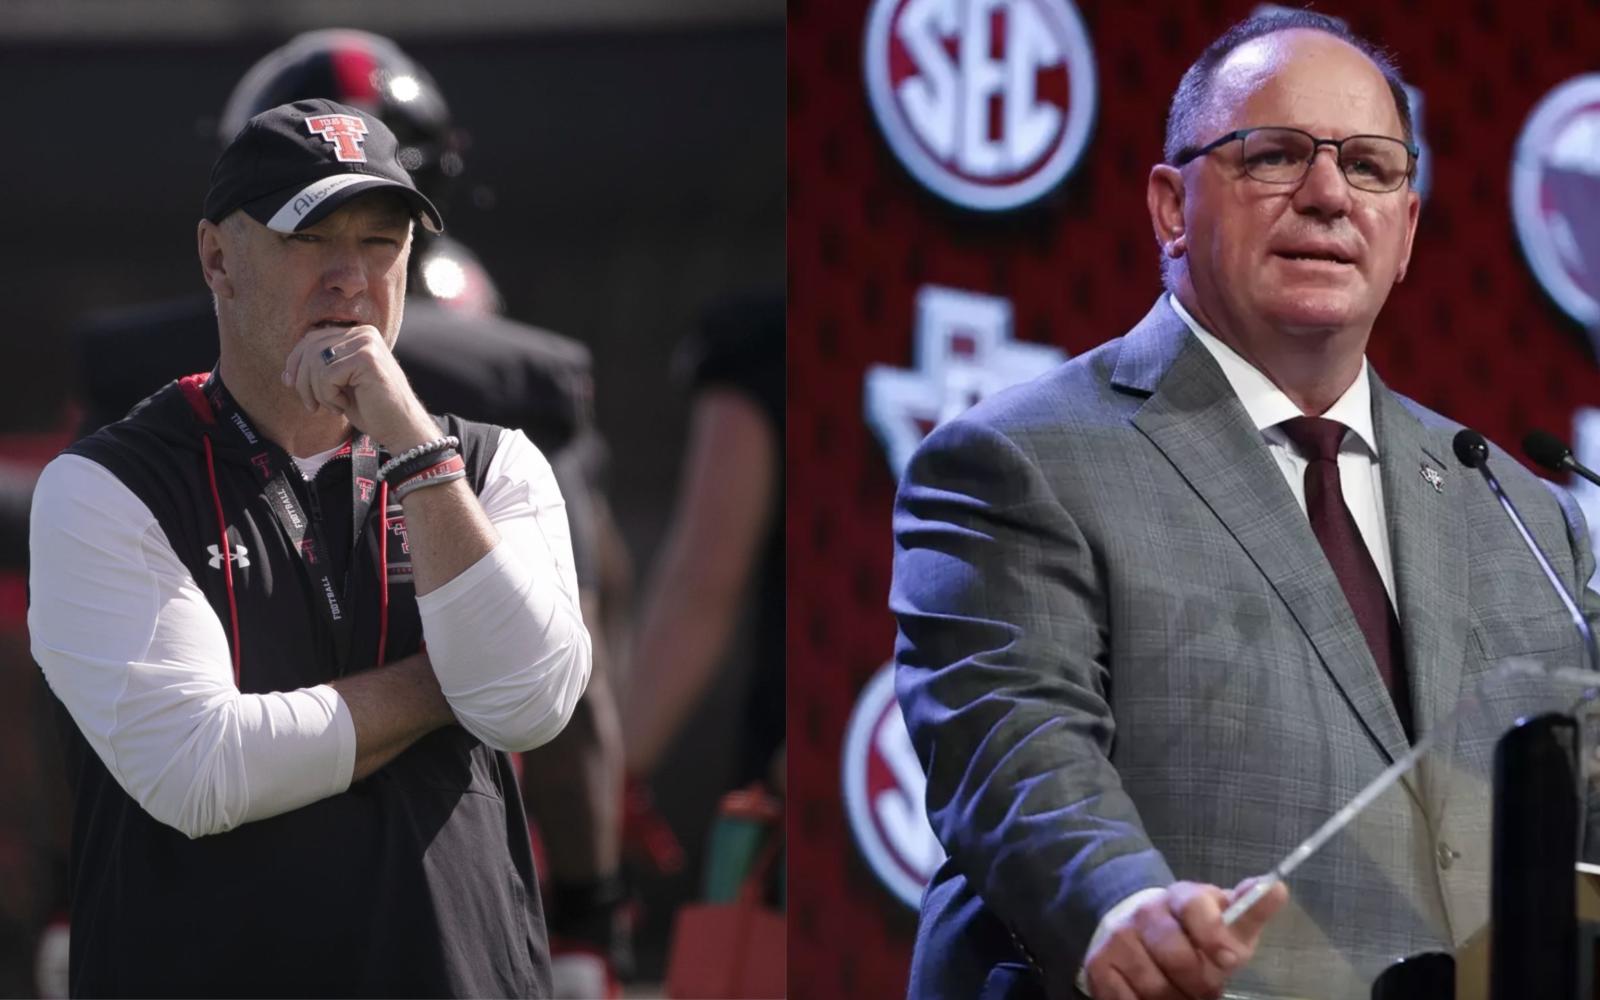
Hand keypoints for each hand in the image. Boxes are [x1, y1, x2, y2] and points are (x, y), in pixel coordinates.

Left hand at [282, 324, 435, 450]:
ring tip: (332, 406)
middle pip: (310, 347)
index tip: (290, 384)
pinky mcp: (367, 358)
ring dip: (316, 391)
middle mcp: (363, 333)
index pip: (311, 338)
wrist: (400, 428)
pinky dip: (328, 396)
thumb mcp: (341, 384)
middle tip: (312, 405)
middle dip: (302, 380)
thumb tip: (287, 370)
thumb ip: (320, 368)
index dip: (295, 362)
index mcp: (358, 334)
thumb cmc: (371, 409)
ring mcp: (367, 343)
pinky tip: (342, 406)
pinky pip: (327, 375)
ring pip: (315, 361)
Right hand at [1083, 877, 1287, 999]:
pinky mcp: (1100, 964)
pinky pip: (1126, 999)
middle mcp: (1146, 912)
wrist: (1139, 929)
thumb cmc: (1194, 933)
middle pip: (1176, 957)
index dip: (1213, 935)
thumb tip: (1277, 889)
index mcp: (1182, 897)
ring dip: (1174, 998)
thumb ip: (1249, 911)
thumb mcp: (1226, 921)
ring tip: (1181, 993)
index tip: (1229, 960)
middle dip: (1198, 983)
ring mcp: (1120, 937)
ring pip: (1153, 985)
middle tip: (1205, 989)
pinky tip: (1154, 996)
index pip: (1195, 908)